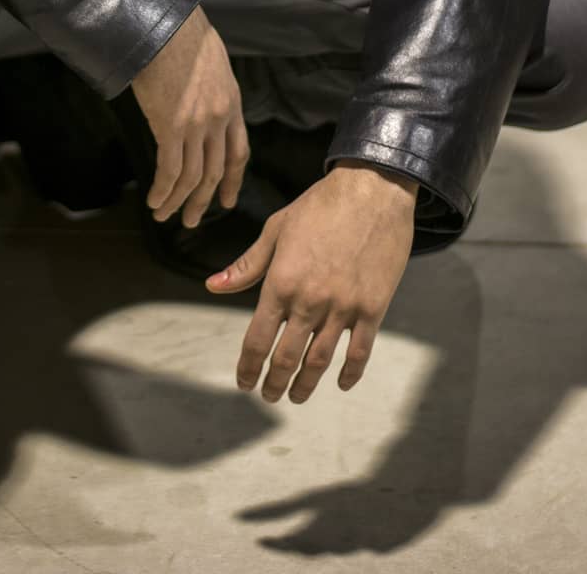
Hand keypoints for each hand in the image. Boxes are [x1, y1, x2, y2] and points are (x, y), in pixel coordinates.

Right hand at [128, 4, 249, 228]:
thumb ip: (211, 87)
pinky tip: (155, 201)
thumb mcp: (212, 62)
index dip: (232, 180)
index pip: (238, 152)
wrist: (166, 25)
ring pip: (192, 177)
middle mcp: (219, 119)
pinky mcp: (171, 126)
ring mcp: (197, 125)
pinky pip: (169, 170)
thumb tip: (199, 95)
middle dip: (203, 200)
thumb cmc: (183, 34)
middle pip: (215, 171)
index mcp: (232, 104)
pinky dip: (163, 190)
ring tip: (165, 216)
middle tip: (192, 220)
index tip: (227, 200)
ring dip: (178, 201)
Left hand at [205, 160, 417, 402]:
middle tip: (268, 395)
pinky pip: (359, 351)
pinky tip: (340, 383)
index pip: (258, 338)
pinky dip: (349, 373)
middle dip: (274, 382)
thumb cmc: (320, 205)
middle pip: (286, 357)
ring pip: (320, 361)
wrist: (371, 189)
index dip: (248, 366)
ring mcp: (343, 307)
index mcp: (281, 281)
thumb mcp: (276, 228)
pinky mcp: (373, 307)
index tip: (244, 381)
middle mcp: (309, 301)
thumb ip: (247, 264)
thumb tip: (213, 286)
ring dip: (306, 384)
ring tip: (296, 396)